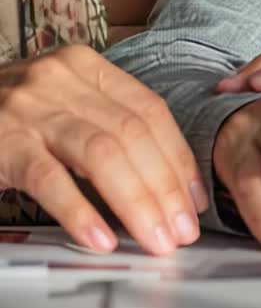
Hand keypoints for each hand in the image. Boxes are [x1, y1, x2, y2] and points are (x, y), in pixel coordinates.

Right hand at [0, 45, 207, 255]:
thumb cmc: (10, 115)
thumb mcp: (61, 104)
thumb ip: (107, 126)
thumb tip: (166, 185)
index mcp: (85, 66)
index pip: (150, 110)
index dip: (178, 158)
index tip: (194, 201)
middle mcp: (61, 79)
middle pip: (133, 134)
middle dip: (164, 188)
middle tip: (181, 233)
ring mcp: (29, 108)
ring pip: (102, 154)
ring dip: (137, 203)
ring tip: (155, 240)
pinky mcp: (3, 142)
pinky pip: (50, 180)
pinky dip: (81, 212)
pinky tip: (101, 240)